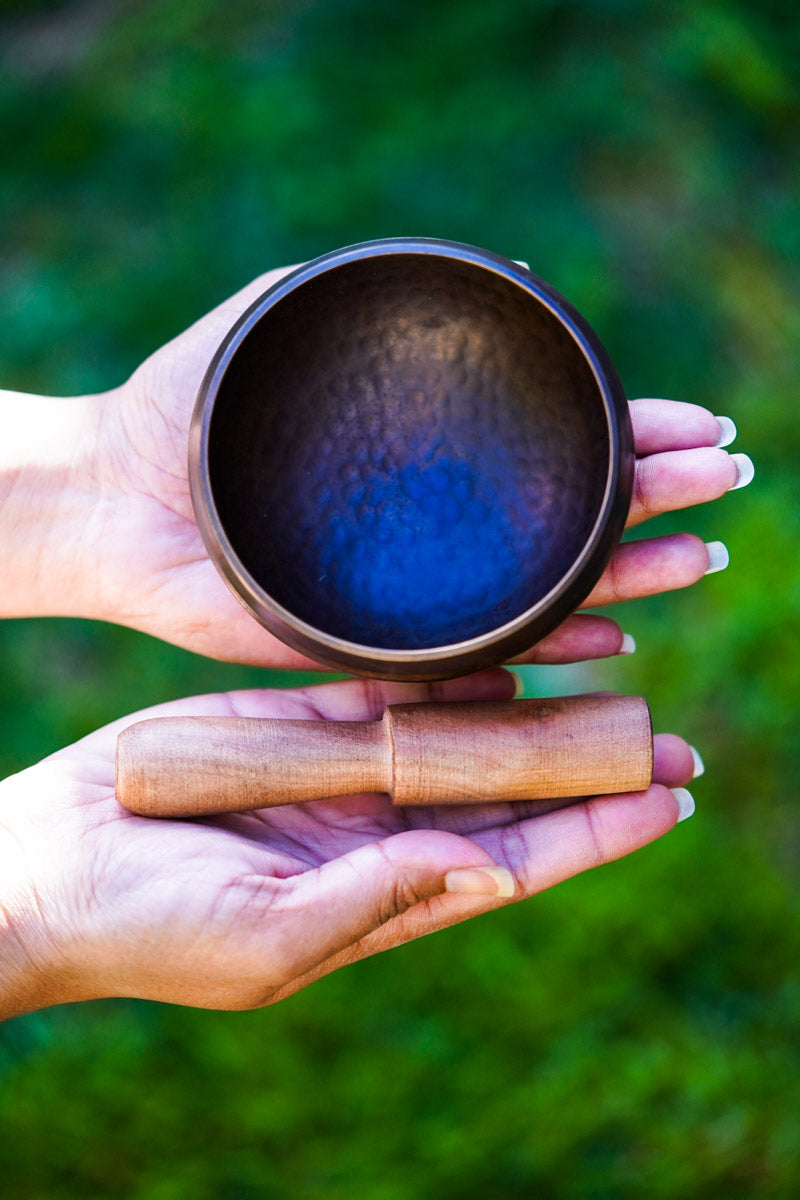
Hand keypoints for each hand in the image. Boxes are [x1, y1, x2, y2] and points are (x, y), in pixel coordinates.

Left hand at [0, 266, 752, 665]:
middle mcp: (436, 537)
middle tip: (724, 485)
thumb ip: (379, 299)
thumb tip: (508, 274)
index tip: (697, 425)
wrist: (118, 492)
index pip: (548, 453)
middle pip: (565, 527)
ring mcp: (414, 600)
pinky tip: (610, 639)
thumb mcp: (285, 317)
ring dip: (629, 578)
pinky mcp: (375, 653)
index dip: (627, 439)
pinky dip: (546, 654)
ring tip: (697, 556)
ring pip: (544, 598)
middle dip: (652, 503)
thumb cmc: (191, 406)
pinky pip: (477, 662)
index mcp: (431, 465)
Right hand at [0, 669, 697, 1018]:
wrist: (49, 862)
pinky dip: (446, 671)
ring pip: (457, 734)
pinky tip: (507, 649)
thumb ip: (380, 898)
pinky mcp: (294, 720)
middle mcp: (373, 833)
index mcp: (379, 897)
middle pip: (504, 795)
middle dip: (584, 769)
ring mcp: (337, 773)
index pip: (513, 861)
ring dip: (530, 712)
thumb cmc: (147, 928)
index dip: (593, 835)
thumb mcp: (270, 934)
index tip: (667, 801)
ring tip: (610, 674)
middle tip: (667, 737)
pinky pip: (387, 689)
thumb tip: (494, 874)